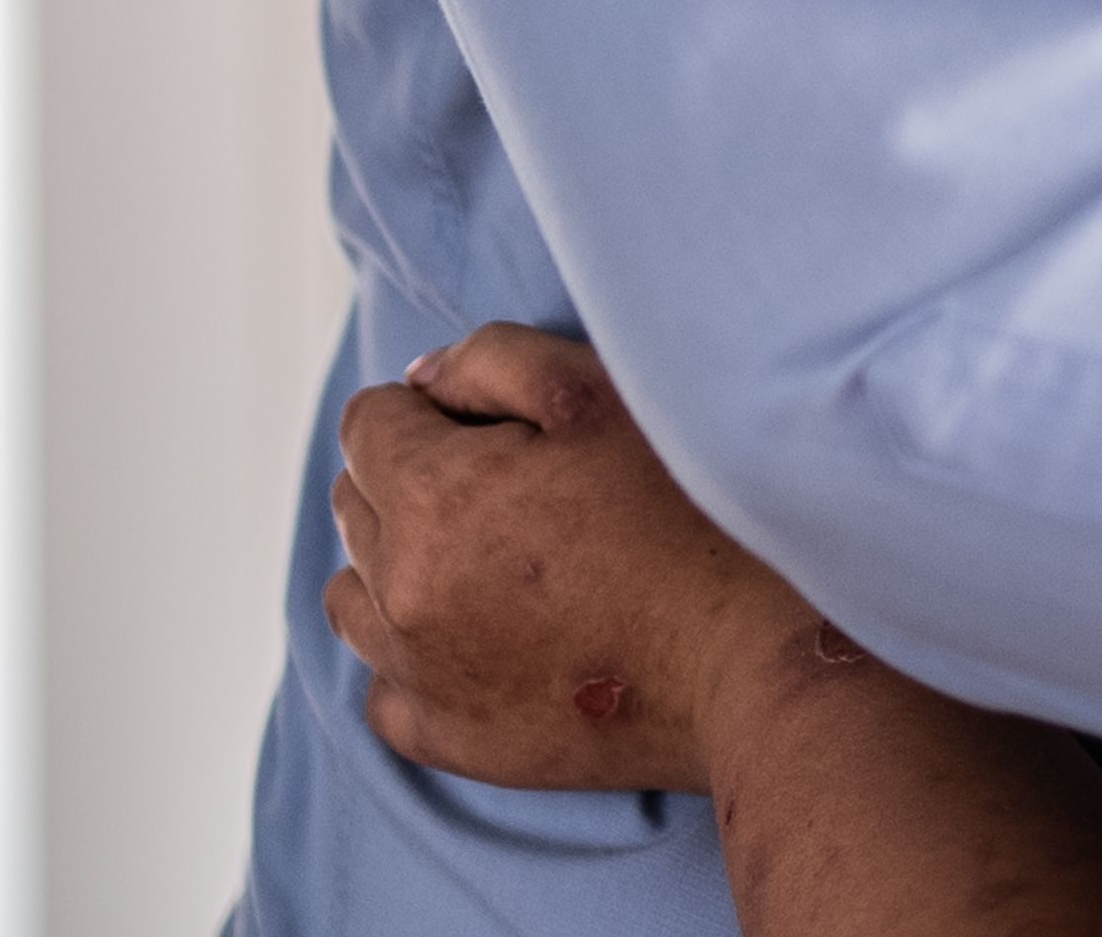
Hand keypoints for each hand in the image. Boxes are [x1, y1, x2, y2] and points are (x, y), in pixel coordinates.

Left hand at [325, 324, 824, 793]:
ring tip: (485, 561)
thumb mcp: (599, 395)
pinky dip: (411, 659)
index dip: (428, 409)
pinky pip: (383, 691)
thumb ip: (491, 361)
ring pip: (352, 600)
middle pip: (355, 506)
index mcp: (434, 495)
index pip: (367, 424)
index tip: (493, 426)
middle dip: (407, 479)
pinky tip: (474, 639)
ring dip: (396, 566)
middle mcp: (403, 589)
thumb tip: (420, 381)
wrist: (749, 659)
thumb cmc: (689, 513)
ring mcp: (421, 674)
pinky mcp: (452, 741)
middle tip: (506, 487)